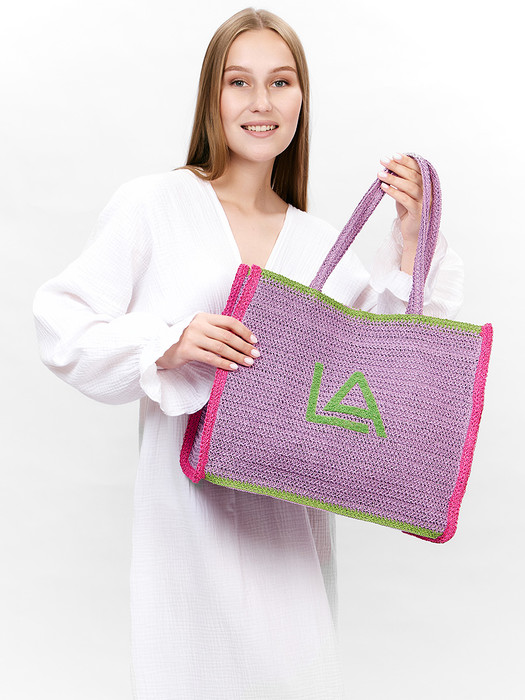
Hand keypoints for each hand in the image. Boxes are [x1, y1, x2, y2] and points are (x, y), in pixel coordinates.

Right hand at [156, 312, 259, 370]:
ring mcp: (192, 337)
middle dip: (244, 346)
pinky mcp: (187, 351)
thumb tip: (243, 339)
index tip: (255, 341)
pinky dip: (224, 363)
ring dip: (237, 356)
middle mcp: (198, 325)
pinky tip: (233, 368)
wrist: (161, 348)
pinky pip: (211, 358)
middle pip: (227, 336)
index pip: (229, 321)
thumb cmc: (186, 340)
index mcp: (204, 317)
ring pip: (221, 348)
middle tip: (255, 354)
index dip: (244, 331)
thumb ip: (216, 330)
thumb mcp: (201, 330)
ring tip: (248, 363)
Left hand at [378, 153, 424, 273]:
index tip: (393, 155)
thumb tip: (388, 168)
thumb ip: (401, 182)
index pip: (417, 168)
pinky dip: (394, 192)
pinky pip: (406, 200)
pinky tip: (384, 188)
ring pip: (409, 186)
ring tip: (380, 174)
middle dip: (397, 166)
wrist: (414, 234)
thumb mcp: (404, 194)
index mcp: (426, 184)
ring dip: (394, 178)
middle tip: (384, 160)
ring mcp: (425, 202)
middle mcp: (428, 191)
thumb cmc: (408, 212)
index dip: (406, 161)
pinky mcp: (418, 212)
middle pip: (413, 175)